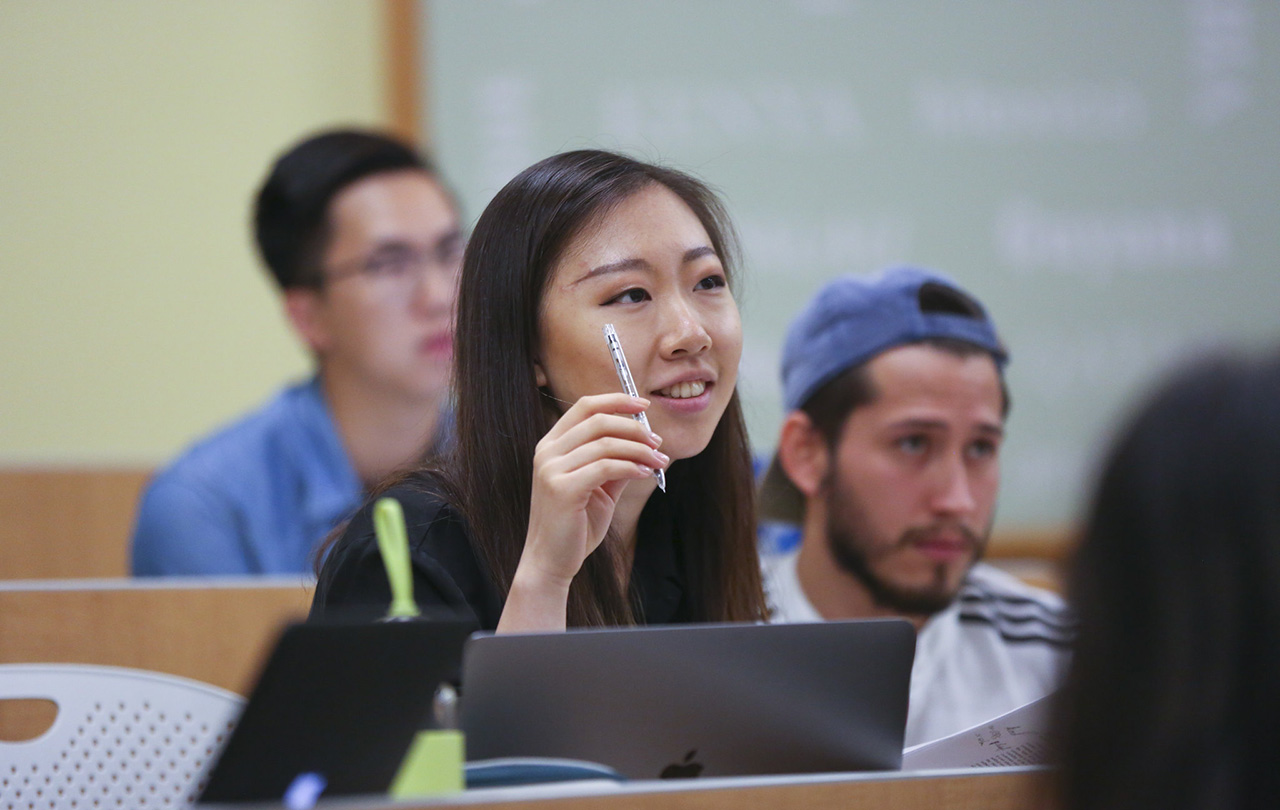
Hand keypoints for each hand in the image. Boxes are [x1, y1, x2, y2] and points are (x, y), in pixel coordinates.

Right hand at [498, 393, 668, 631]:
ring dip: (639, 449)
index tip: (644, 405)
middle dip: (634, 427)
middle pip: (598, 420)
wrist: (551, 560)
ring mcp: (551, 469)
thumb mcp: (598, 487)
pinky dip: (631, 467)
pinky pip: (605, 467)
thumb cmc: (574, 525)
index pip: (585, 406)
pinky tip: (645, 474)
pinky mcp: (561, 488)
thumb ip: (615, 462)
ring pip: (606, 443)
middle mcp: (547, 451)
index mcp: (551, 445)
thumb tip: (647, 443)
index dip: (617, 400)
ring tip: (658, 461)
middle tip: (657, 442)